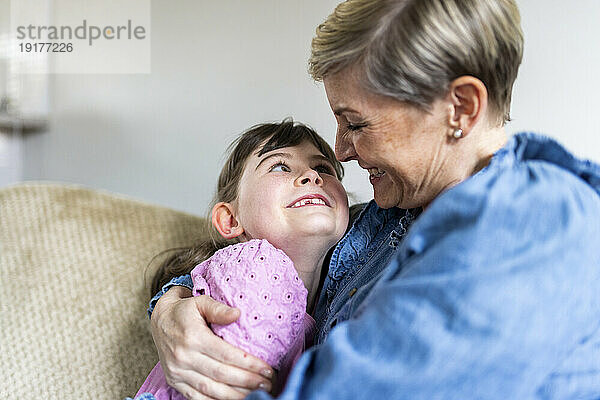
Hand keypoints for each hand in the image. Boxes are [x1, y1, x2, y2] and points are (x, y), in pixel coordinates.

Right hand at [150, 286, 273, 399]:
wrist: (159, 320)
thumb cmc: (184, 310)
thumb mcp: (201, 302)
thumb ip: (219, 308)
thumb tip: (238, 314)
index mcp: (193, 337)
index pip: (227, 355)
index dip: (249, 364)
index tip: (267, 369)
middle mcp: (184, 357)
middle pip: (222, 374)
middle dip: (248, 382)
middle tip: (267, 384)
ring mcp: (178, 372)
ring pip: (211, 390)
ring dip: (235, 395)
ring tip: (256, 395)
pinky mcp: (175, 381)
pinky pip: (197, 398)